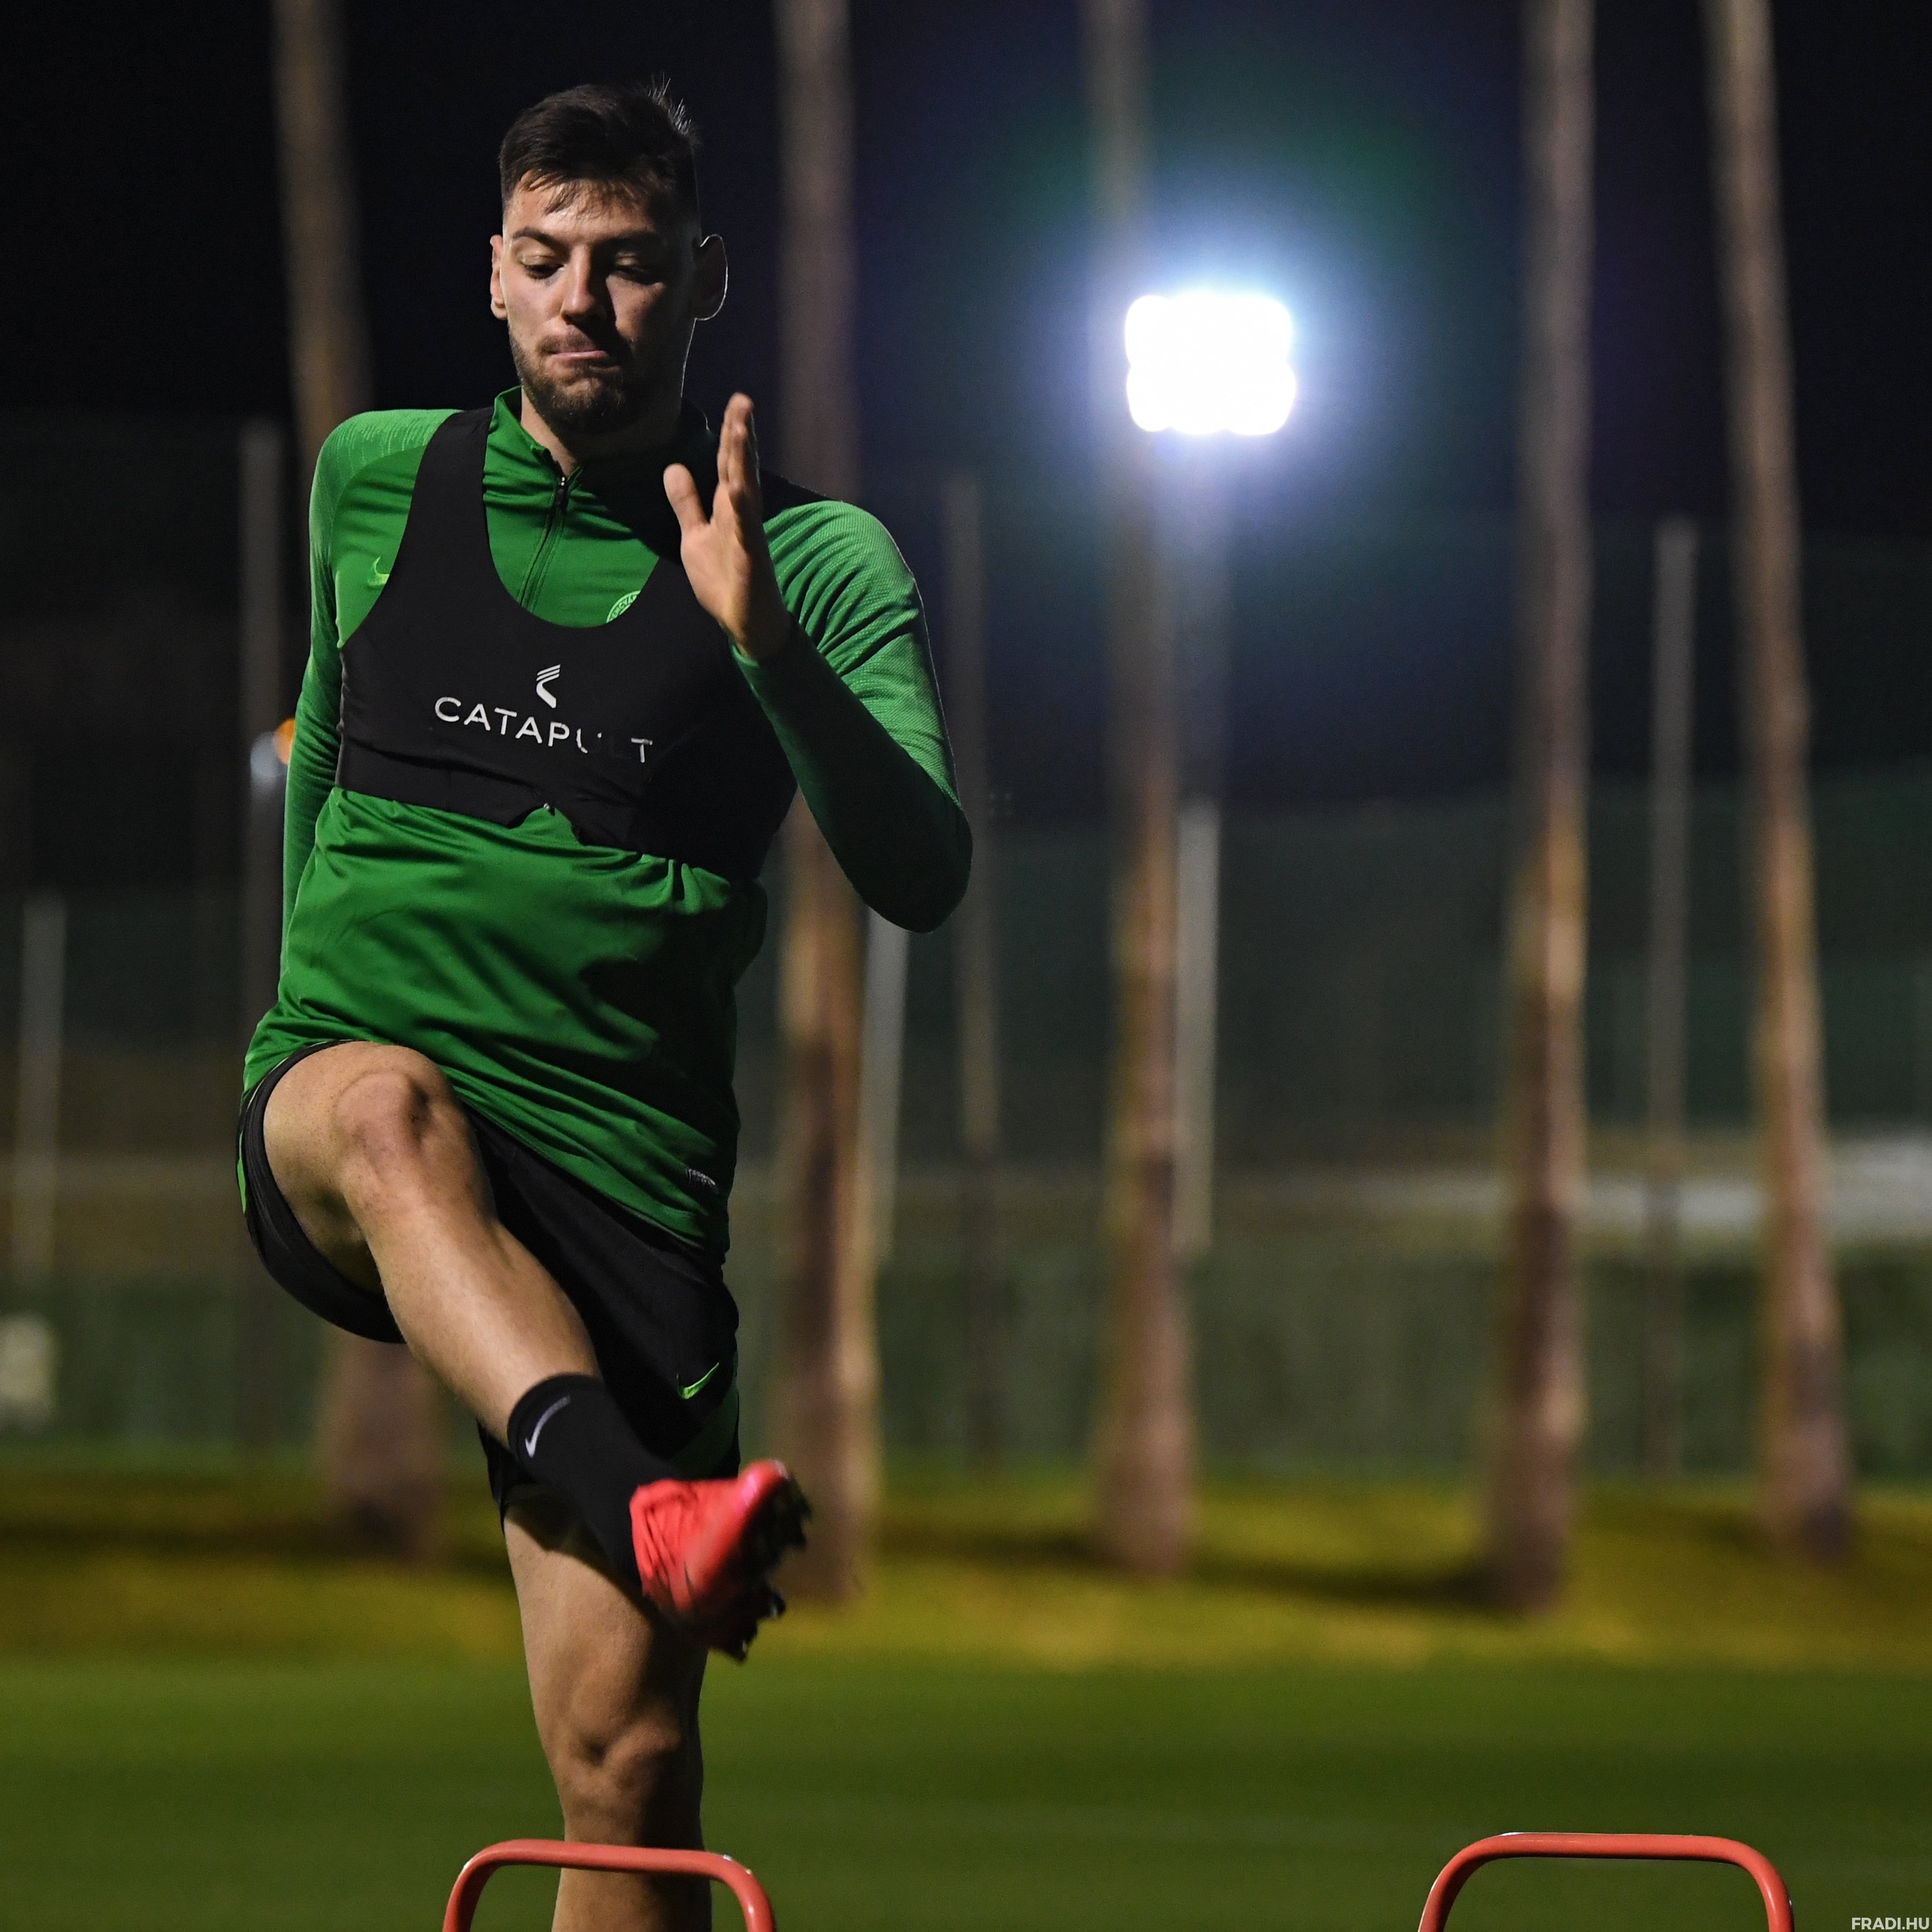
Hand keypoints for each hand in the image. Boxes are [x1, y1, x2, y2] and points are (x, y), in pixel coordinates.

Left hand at [664, 394, 790, 662]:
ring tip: (743, 430)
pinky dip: (743, 508)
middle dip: (742, 435)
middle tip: (742, 401)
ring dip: (745, 460)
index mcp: (731, 508)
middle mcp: (743, 515)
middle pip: (741, 468)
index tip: (736, 402)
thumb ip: (687, 503)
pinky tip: (740, 487)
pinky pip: (746, 530)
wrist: (746, 623)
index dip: (731, 433)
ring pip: (747, 490)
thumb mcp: (695, 536)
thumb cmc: (726, 581)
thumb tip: (673, 467)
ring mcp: (749, 535)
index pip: (731, 464)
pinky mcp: (751, 559)